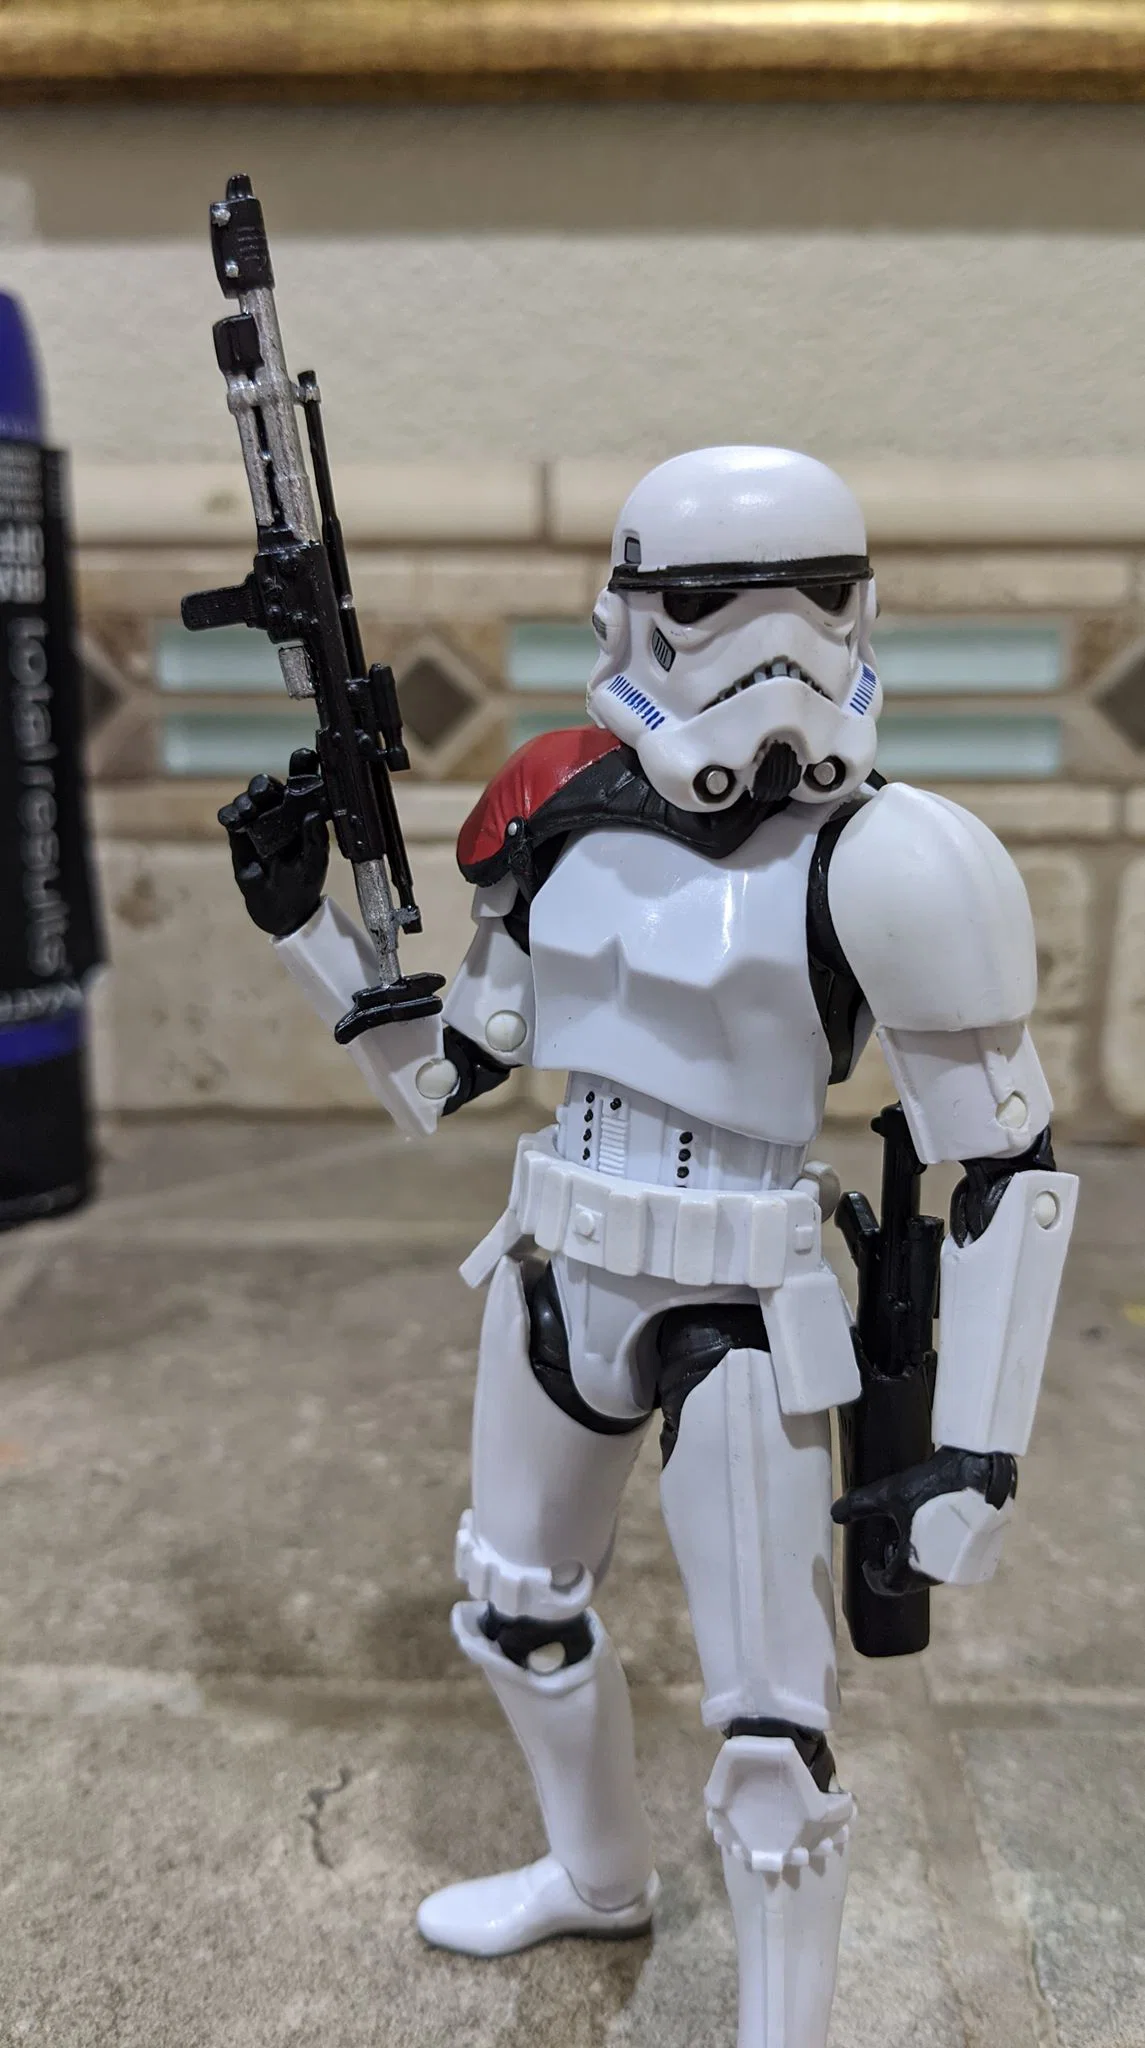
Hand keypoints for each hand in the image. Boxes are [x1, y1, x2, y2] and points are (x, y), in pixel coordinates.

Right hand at [218, 749, 329, 938]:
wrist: (281, 911)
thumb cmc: (303, 883)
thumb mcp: (314, 864)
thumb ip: (315, 841)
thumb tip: (312, 816)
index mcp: (303, 814)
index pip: (303, 784)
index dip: (303, 766)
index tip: (304, 754)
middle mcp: (280, 813)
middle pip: (269, 787)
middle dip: (264, 785)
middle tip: (264, 791)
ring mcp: (258, 823)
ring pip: (248, 799)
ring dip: (246, 800)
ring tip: (249, 811)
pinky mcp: (239, 836)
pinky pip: (231, 818)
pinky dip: (230, 815)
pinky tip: (233, 820)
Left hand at [832, 1445, 1017, 1592]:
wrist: (983, 1474)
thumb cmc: (933, 1488)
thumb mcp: (889, 1493)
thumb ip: (859, 1505)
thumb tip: (836, 1514)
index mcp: (915, 1567)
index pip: (887, 1586)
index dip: (873, 1575)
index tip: (868, 1562)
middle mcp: (940, 1574)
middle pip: (910, 1581)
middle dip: (894, 1564)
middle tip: (889, 1540)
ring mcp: (963, 1565)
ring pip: (932, 1572)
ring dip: (916, 1558)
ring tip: (910, 1530)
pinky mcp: (980, 1553)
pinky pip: (950, 1562)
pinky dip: (937, 1553)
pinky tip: (935, 1527)